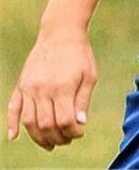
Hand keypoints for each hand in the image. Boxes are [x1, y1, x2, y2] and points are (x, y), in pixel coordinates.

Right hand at [7, 29, 96, 149]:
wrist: (60, 33)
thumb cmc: (79, 54)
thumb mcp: (89, 75)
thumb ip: (83, 100)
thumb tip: (80, 123)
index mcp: (62, 87)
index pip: (65, 121)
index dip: (73, 132)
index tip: (80, 132)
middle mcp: (42, 90)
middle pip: (46, 125)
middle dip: (57, 137)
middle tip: (67, 140)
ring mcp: (29, 88)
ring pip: (29, 121)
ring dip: (38, 137)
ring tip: (50, 143)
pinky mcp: (21, 85)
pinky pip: (13, 108)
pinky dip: (11, 124)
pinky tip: (14, 136)